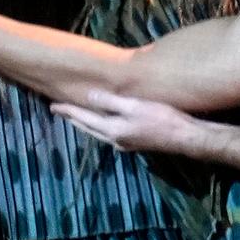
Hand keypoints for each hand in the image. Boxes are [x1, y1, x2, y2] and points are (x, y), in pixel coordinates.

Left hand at [51, 91, 214, 158]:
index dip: (68, 111)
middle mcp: (115, 140)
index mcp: (112, 130)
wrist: (186, 138)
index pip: (84, 118)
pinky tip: (102, 123)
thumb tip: (89, 96)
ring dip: (85, 124)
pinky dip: (99, 126)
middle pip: (88, 128)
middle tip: (58, 111)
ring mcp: (125, 143)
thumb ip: (111, 102)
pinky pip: (109, 134)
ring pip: (97, 133)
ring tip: (75, 116)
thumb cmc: (162, 119)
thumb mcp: (135, 106)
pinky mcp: (135, 142)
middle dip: (73, 119)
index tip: (53, 106)